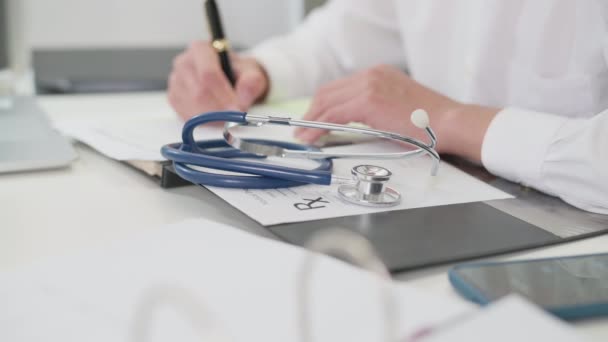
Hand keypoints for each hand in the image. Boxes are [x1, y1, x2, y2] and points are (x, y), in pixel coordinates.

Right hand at [168, 41, 268, 119]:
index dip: (224, 94)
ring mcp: (175, 81)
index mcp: (200, 49)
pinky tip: (216, 119)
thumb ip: (252, 81)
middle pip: (200, 93)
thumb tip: (244, 96)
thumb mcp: (251, 72)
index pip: (208, 74)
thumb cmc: (238, 72)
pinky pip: (187, 116)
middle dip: (220, 110)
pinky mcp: (173, 98)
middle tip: (236, 117)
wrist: (229, 78)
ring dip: (213, 118)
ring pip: (192, 107)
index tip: (238, 109)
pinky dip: (204, 122)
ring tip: (228, 117)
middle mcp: (183, 63)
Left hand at [294, 65, 457, 148]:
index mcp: (378, 74)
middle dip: (311, 112)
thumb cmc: (429, 123)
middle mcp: (371, 75)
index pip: (339, 87)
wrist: (449, 123)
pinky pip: (334, 114)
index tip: (312, 119)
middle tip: (302, 130)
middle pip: (328, 91)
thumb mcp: (397, 108)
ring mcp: (369, 85)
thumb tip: (352, 124)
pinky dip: (319, 127)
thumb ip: (374, 109)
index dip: (321, 105)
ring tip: (304, 137)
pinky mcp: (368, 101)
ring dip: (311, 121)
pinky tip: (313, 138)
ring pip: (327, 102)